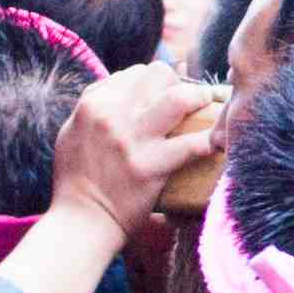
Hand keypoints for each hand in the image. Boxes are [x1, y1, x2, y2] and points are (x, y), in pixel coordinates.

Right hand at [54, 64, 224, 226]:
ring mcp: (132, 140)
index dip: (156, 82)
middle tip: (190, 100)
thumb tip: (129, 79)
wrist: (81, 220)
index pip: (137, 72)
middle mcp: (111, 115)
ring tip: (208, 106)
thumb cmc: (77, 177)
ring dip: (199, 99)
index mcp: (93, 103)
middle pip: (160, 75)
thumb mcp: (74, 129)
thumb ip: (97, 102)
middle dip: (179, 83)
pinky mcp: (150, 167)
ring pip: (179, 98)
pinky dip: (211, 141)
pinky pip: (192, 145)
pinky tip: (219, 143)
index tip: (166, 95)